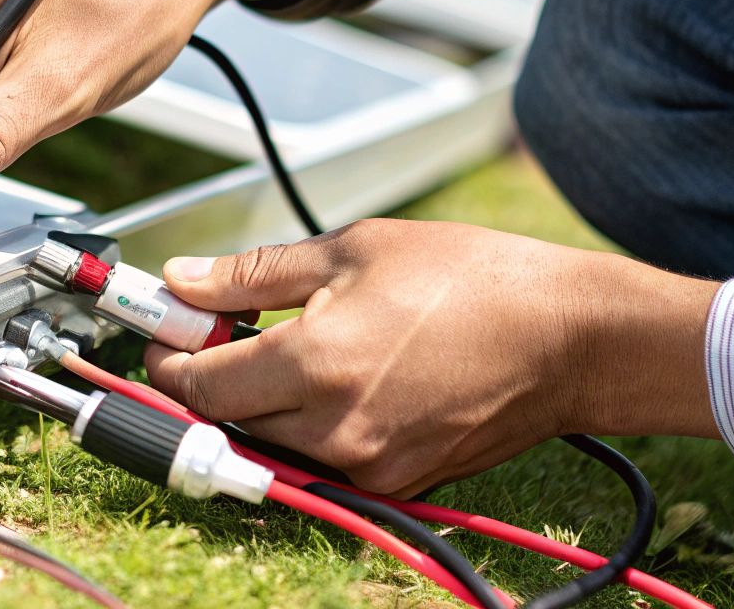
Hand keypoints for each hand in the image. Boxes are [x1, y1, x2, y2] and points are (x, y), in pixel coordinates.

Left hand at [143, 219, 718, 497]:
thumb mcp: (349, 251)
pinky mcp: (397, 481)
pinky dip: (308, 423)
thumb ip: (253, 275)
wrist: (568, 338)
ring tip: (288, 345)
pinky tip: (335, 374)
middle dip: (211, 377)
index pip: (198, 384)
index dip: (168, 357)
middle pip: (226, 420)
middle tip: (220, 330)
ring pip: (271, 443)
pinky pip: (322, 458)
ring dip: (258, 402)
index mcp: (315, 363)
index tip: (165, 331)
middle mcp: (334, 429)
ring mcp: (367, 465)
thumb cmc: (469, 279)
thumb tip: (184, 282)